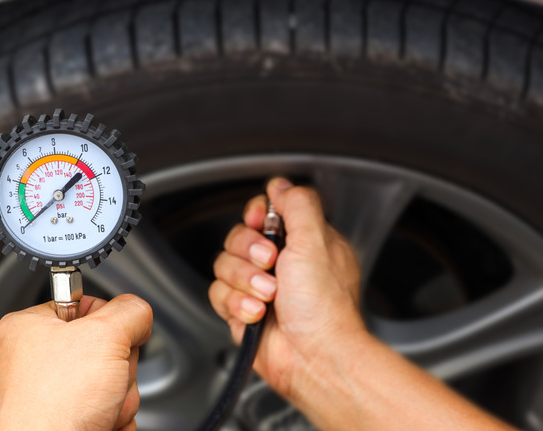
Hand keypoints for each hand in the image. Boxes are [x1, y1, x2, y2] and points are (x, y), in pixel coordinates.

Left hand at [0, 294, 151, 430]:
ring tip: (98, 407)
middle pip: (106, 346)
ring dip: (120, 396)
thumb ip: (131, 311)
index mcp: (27, 329)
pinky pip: (108, 407)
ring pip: (112, 380)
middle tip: (103, 380)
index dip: (109, 322)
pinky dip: (113, 416)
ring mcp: (49, 394)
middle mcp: (33, 360)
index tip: (110, 338)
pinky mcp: (66, 421)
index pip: (86, 304)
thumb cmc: (56, 407)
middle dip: (118, 367)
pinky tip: (98, 423)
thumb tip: (139, 315)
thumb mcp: (106, 335)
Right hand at [210, 179, 516, 430]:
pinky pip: (219, 295)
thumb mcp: (316, 240)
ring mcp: (260, 288)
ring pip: (224, 266)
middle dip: (249, 251)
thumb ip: (297, 204)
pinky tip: (257, 314)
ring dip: (244, 281)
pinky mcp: (242, 311)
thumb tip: (280, 185)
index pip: (265, 212)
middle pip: (237, 237)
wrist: (314, 356)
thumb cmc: (324, 307)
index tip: (260, 221)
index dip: (256, 215)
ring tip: (269, 296)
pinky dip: (236, 304)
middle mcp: (281, 263)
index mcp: (303, 242)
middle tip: (271, 264)